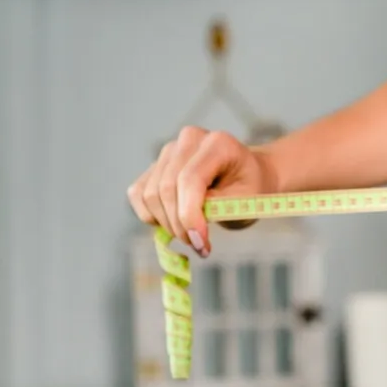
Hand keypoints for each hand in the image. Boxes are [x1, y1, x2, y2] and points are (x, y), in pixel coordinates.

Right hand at [126, 126, 280, 256]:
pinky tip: (174, 224)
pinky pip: (138, 195)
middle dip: (180, 225)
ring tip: (192, 236)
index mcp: (217, 143)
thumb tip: (187, 224)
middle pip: (167, 189)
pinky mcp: (154, 166)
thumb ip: (218, 208)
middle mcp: (188, 140)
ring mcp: (168, 151)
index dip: (190, 215)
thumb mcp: (246, 200)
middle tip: (199, 245)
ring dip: (168, 225)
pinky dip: (152, 217)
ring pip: (150, 195)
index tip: (200, 243)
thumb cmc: (249, 188)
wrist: (245, 176)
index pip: (190, 179)